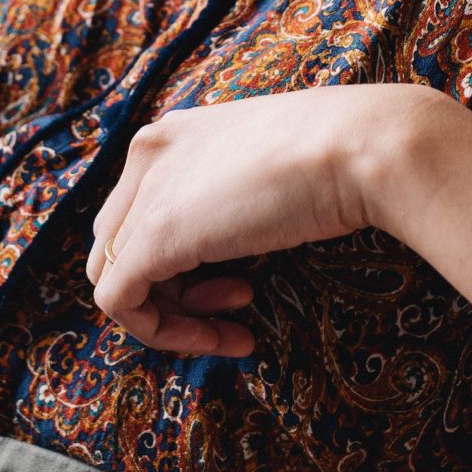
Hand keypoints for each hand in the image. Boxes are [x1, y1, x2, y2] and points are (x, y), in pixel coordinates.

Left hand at [87, 84, 446, 353]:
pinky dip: (162, 332)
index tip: (238, 283)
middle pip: (119, 244)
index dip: (178, 260)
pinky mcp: (153, 236)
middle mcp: (146, 155)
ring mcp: (146, 193)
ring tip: (235, 322)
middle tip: (234, 303)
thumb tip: (223, 234)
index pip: (138, 212)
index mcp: (171, 134)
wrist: (358, 146)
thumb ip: (227, 193)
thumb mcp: (265, 168)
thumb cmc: (335, 155)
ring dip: (171, 317)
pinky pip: (120, 302)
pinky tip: (223, 337)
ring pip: (114, 276)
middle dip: (170, 290)